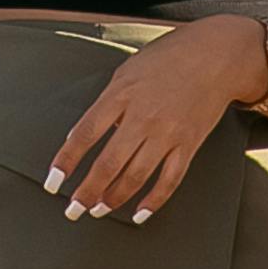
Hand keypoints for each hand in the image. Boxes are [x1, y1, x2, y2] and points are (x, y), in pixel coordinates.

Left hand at [46, 16, 264, 223]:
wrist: (215, 55)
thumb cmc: (167, 58)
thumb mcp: (127, 72)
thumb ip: (106, 103)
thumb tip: (83, 137)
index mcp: (121, 94)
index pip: (85, 134)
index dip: (66, 161)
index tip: (52, 182)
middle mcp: (143, 116)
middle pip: (108, 163)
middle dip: (87, 191)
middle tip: (73, 209)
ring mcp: (167, 133)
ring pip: (136, 176)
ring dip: (114, 198)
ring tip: (98, 211)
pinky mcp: (188, 144)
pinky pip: (169, 180)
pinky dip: (153, 201)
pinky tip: (139, 213)